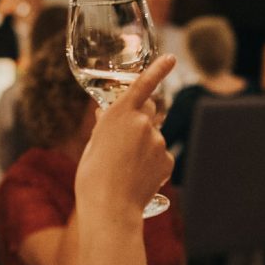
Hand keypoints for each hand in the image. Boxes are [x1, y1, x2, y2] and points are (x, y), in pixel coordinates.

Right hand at [75, 55, 175, 220]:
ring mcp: (157, 141)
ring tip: (125, 169)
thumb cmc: (93, 176)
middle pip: (151, 110)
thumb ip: (105, 126)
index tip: (171, 58)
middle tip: (129, 137)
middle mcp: (142, 122)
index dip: (158, 69)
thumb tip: (108, 115)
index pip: (143, 84)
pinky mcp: (167, 160)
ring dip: (143, 148)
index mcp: (120, 113)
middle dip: (144, 116)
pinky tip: (137, 178)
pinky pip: (160, 157)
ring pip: (153, 138)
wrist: (109, 206)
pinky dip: (151, 165)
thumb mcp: (93, 144)